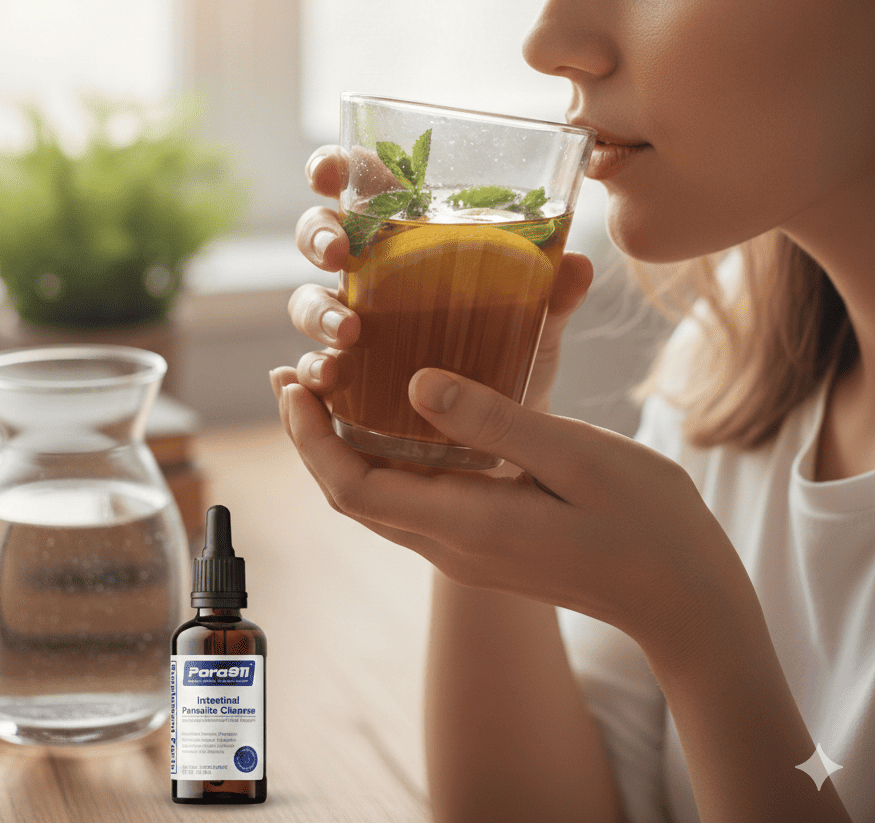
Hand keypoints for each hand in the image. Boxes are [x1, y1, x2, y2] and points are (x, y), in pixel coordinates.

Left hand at [269, 365, 752, 662]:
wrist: (683, 599)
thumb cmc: (646, 522)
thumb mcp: (576, 457)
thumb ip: (493, 421)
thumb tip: (414, 383)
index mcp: (467, 523)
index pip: (352, 487)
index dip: (311, 438)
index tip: (293, 383)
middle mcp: (451, 546)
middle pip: (350, 496)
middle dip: (311, 438)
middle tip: (294, 376)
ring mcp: (464, 551)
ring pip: (376, 500)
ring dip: (340, 448)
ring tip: (325, 391)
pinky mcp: (482, 544)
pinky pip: (408, 501)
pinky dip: (381, 460)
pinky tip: (391, 420)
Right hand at [286, 146, 594, 409]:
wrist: (504, 432)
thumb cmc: (511, 353)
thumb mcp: (537, 324)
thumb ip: (552, 296)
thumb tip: (578, 266)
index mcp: (408, 238)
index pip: (361, 187)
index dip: (334, 169)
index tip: (328, 173)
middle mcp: (369, 276)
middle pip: (319, 234)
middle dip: (318, 235)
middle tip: (338, 254)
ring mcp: (352, 325)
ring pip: (307, 301)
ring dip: (318, 310)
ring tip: (348, 331)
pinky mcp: (348, 378)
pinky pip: (314, 368)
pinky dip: (311, 372)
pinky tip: (326, 380)